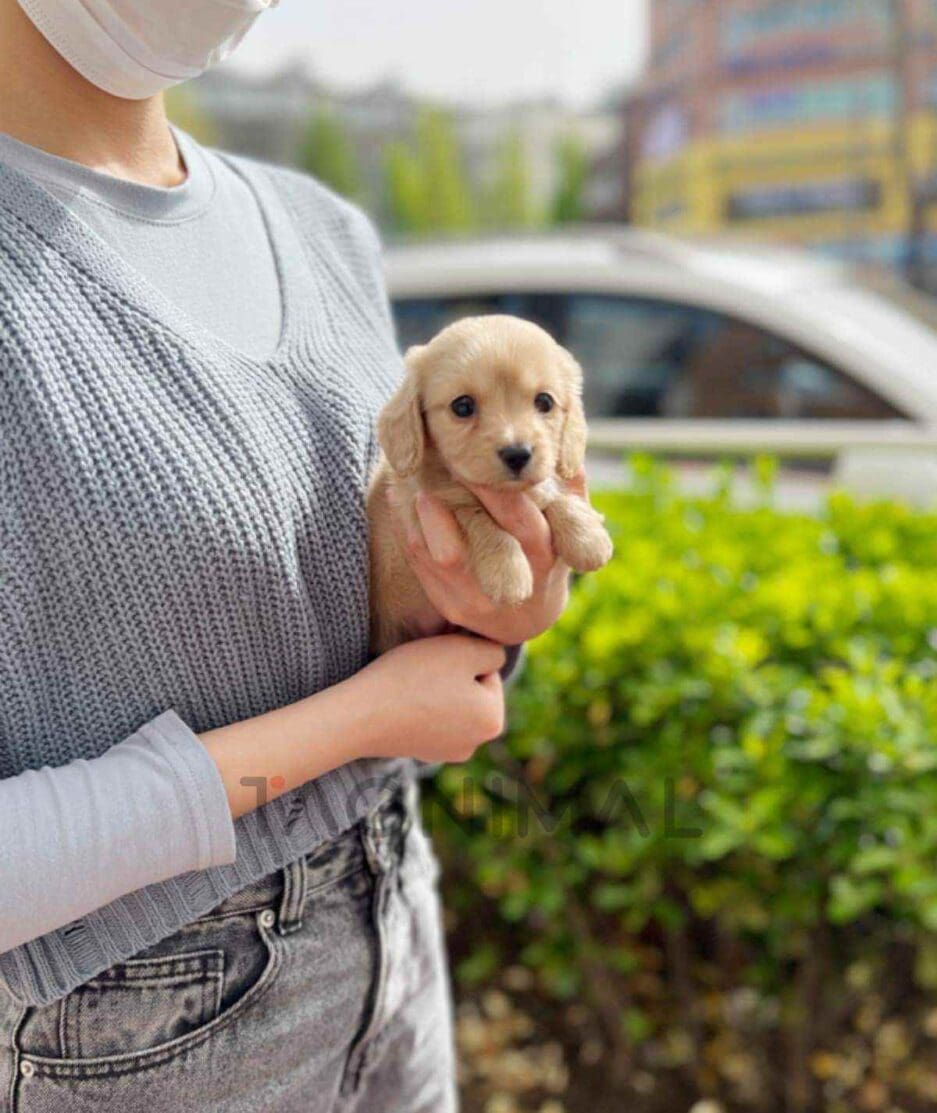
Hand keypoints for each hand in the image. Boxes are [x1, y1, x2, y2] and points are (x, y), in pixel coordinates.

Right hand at [353, 634, 505, 762]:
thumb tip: (496, 657)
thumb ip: (492, 650)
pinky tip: (402, 701)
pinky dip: (420, 706)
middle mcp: (477, 744)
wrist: (361, 715)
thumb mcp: (462, 650)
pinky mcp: (422, 752)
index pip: (489, 670)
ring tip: (412, 685)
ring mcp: (448, 752)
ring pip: (451, 702)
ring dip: (437, 689)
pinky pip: (430, 717)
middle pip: (472, 689)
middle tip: (425, 670)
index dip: (463, 656)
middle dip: (453, 676)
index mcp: (494, 721)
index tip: (439, 660)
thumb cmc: (414, 678)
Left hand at [393, 471, 587, 645]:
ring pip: (441, 553)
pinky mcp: (448, 604)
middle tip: (439, 463)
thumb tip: (568, 453)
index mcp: (544, 555)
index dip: (497, 488)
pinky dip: (409, 528)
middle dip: (458, 496)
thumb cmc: (547, 558)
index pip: (520, 518)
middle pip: (481, 537)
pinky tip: (402, 500)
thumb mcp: (568, 530)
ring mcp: (477, 598)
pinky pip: (420, 563)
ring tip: (413, 480)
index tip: (478, 459)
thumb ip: (571, 493)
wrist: (524, 618)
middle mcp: (512, 582)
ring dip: (424, 513)